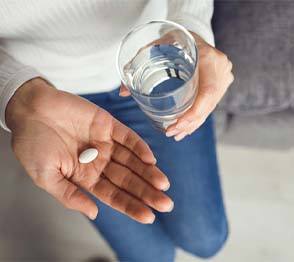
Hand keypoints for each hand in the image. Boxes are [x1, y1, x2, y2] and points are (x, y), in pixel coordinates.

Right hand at [6, 78, 172, 223]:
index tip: (149, 216)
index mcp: (85, 176)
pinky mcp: (108, 124)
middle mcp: (99, 161)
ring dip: (148, 172)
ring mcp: (105, 143)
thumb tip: (93, 213)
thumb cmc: (33, 144)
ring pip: (132, 160)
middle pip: (127, 179)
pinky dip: (139, 147)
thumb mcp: (46, 177)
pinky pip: (128, 137)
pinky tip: (150, 159)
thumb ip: (69, 195)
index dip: (130, 205)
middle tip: (166, 204)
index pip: (113, 195)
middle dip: (146, 192)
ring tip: (163, 184)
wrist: (30, 110)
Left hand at [119, 33, 233, 140]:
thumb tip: (123, 92)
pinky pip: (212, 104)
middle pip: (208, 104)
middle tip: (172, 133)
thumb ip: (137, 64)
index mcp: (207, 57)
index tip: (176, 125)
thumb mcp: (155, 46)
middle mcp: (220, 68)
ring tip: (177, 135)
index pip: (207, 91)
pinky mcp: (222, 82)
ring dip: (193, 123)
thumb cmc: (172, 39)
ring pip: (210, 107)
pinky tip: (187, 128)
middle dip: (190, 122)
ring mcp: (223, 76)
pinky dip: (198, 117)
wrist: (192, 32)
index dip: (194, 113)